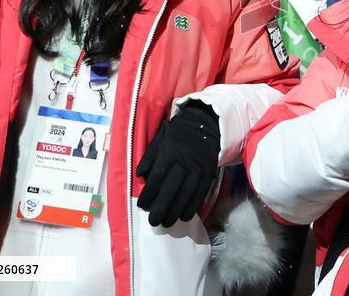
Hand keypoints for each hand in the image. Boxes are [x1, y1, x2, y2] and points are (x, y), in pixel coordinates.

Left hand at [136, 102, 219, 226]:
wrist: (206, 125)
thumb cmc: (179, 133)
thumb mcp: (160, 138)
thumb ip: (149, 157)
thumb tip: (140, 175)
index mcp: (169, 153)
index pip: (157, 177)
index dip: (149, 194)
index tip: (142, 205)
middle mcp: (184, 163)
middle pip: (171, 189)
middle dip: (161, 208)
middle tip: (154, 222)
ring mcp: (198, 169)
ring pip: (185, 195)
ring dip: (175, 211)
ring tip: (166, 223)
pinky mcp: (208, 174)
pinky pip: (200, 193)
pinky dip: (192, 206)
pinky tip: (185, 216)